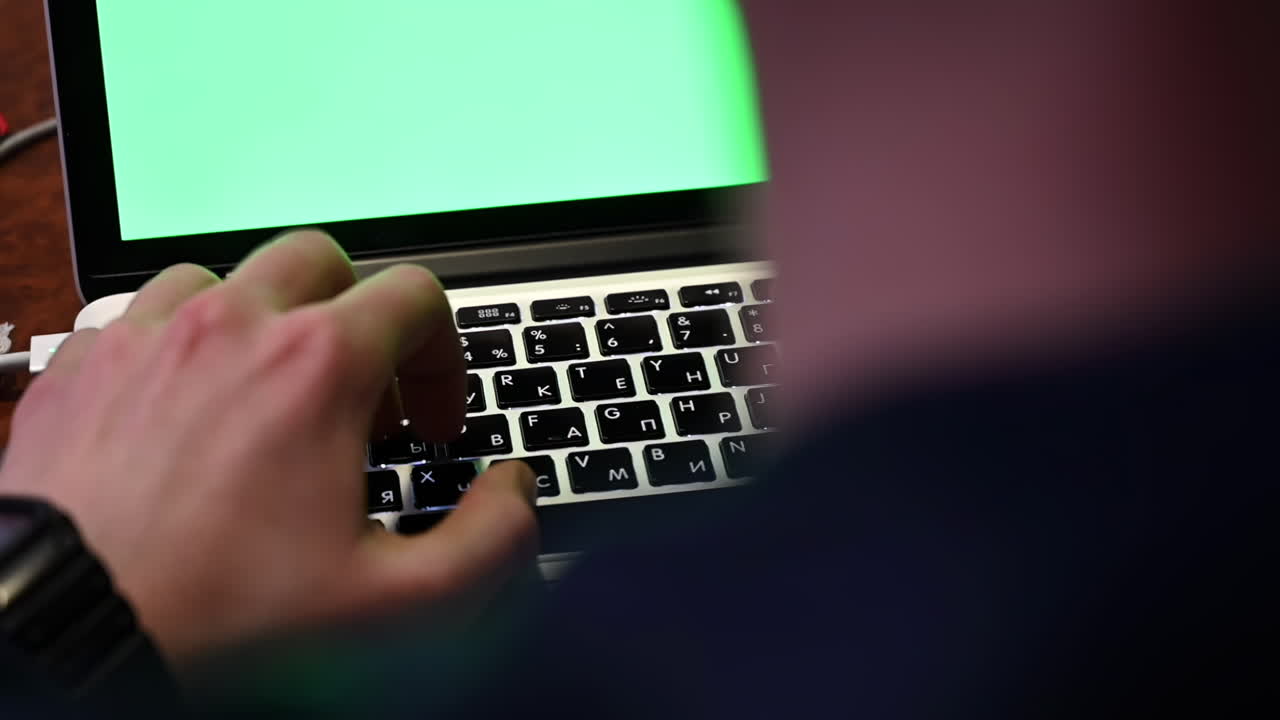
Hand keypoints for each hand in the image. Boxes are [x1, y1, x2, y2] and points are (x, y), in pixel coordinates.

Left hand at [0, 231, 538, 663]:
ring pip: (230, 278)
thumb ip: (491, 542)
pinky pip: (145, 314)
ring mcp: (149, 337)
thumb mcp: (397, 607)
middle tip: (360, 400)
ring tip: (270, 401)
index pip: (418, 296)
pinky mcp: (82, 366)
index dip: (446, 356)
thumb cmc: (220, 621)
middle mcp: (233, 327)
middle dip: (360, 320)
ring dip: (267, 324)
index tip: (430, 422)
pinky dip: (181, 346)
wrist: (65, 639)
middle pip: (326, 262)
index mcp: (319, 367)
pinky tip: (186, 413)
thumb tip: (514, 490)